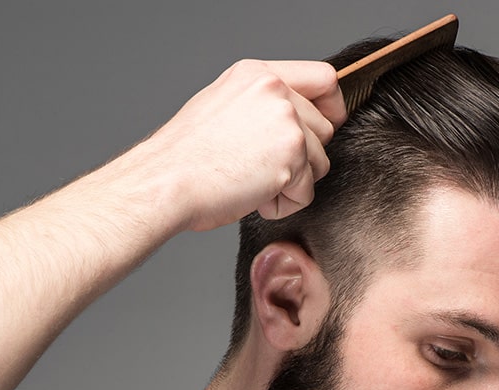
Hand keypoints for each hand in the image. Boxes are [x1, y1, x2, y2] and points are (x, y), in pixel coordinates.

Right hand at [140, 59, 345, 230]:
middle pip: (324, 129)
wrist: (167, 181)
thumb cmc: (185, 159)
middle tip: (262, 170)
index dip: (331, 107)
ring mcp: (286, 121)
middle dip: (303, 159)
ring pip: (319, 163)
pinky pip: (307, 193)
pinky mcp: (291, 155)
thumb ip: (262, 106)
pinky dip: (283, 205)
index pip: (323, 78)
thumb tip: (291, 122)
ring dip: (292, 184)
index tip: (327, 126)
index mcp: (257, 75)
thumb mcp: (224, 109)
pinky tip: (252, 197)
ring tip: (252, 184)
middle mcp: (276, 91)